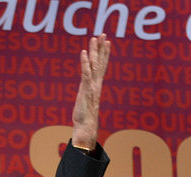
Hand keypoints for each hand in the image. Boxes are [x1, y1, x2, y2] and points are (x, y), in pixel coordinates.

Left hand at [70, 34, 110, 150]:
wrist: (86, 128)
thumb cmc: (85, 118)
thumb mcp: (86, 103)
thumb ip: (87, 96)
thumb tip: (87, 95)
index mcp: (96, 85)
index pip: (101, 67)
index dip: (104, 54)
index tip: (107, 43)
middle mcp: (96, 84)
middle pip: (100, 62)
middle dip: (102, 48)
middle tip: (104, 34)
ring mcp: (92, 86)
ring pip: (94, 65)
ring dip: (95, 51)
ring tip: (95, 38)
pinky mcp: (86, 90)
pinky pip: (86, 74)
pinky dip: (84, 63)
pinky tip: (83, 53)